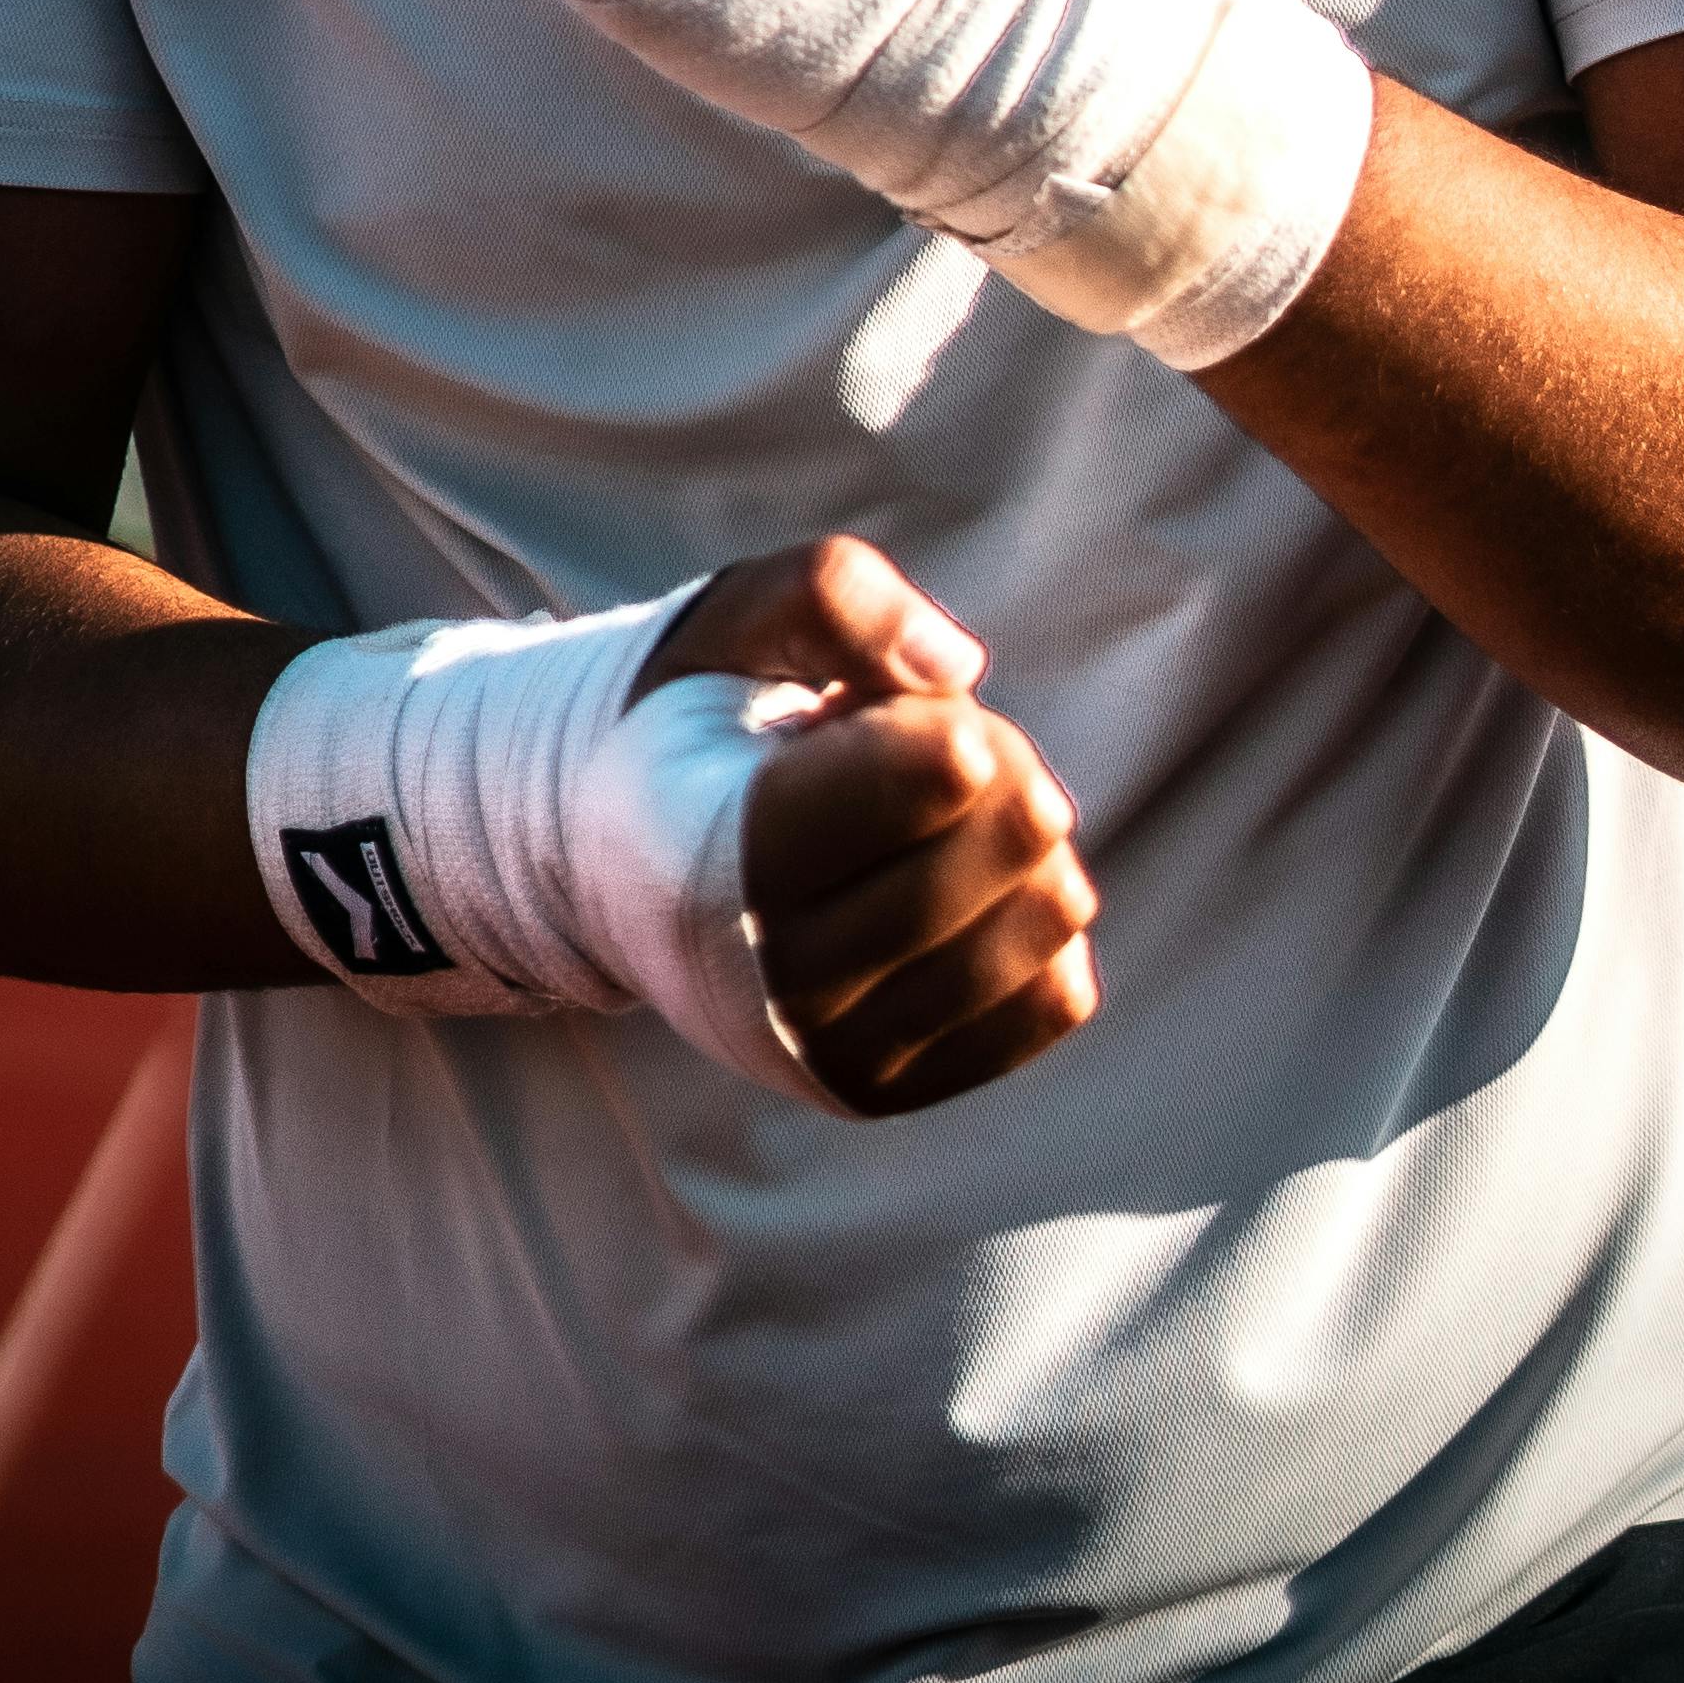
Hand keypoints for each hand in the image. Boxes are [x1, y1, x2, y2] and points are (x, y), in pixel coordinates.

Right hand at [636, 535, 1101, 1117]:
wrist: (634, 876)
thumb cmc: (710, 724)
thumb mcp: (738, 621)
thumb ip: (834, 596)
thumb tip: (956, 667)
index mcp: (701, 850)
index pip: (868, 810)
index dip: (947, 744)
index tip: (951, 716)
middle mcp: (759, 980)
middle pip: (973, 861)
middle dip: (1004, 770)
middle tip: (957, 742)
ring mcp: (828, 1052)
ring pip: (1028, 934)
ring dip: (1034, 845)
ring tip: (960, 817)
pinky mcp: (889, 1086)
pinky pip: (1049, 1002)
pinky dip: (1049, 923)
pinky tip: (987, 886)